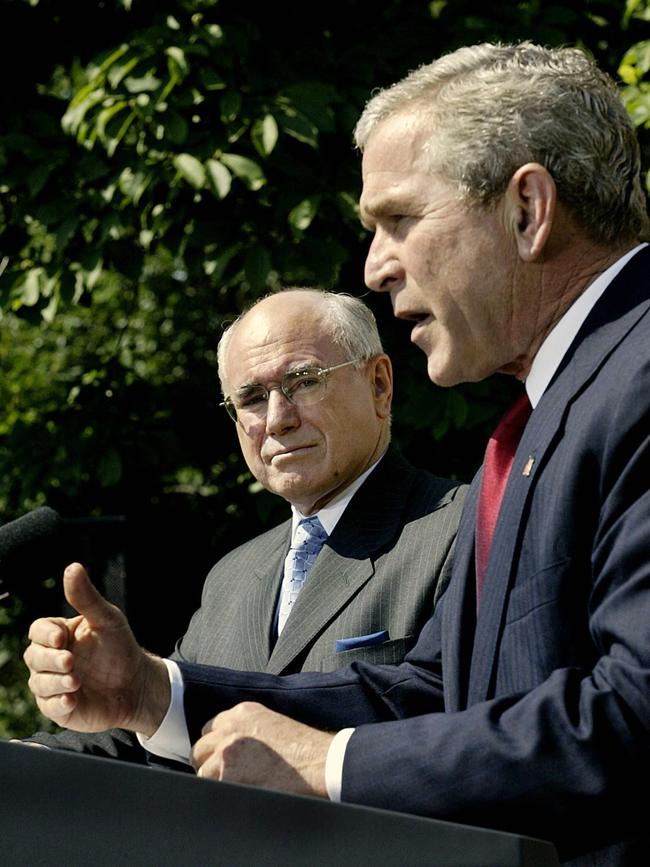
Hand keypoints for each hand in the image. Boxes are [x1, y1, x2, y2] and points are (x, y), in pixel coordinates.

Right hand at [23, 562, 169, 735]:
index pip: (38, 630)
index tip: (61, 637)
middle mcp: (51, 659)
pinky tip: (71, 699)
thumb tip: (72, 568)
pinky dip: (57, 702)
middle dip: (49, 659)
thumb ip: (87, 597)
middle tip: (70, 661)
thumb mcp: (107, 619)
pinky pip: (48, 706)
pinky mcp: (60, 707)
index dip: (45, 634)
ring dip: (55, 682)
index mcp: (60, 635)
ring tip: (75, 681)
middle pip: (34, 656)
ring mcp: (53, 684)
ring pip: (39, 682)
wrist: (136, 685)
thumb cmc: (120, 649)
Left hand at [191, 701, 332, 797]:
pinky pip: (211, 790)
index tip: (220, 758)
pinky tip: (238, 797)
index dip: (214, 746)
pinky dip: (221, 795)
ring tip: (234, 789)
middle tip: (224, 777)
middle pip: (200, 748)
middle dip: (208, 763)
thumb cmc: (303, 748)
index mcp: (242, 713)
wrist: (318, 762)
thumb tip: (230, 747)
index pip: (210, 729)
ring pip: (202, 771)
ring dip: (214, 781)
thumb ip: (246, 729)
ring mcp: (227, 752)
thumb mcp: (271, 724)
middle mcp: (230, 729)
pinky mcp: (228, 776)